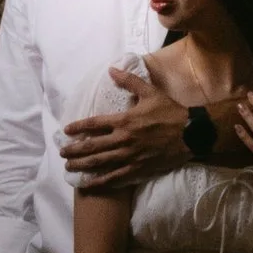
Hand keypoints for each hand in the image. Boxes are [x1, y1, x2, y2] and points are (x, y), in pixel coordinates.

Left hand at [62, 66, 186, 192]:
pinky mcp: (137, 168)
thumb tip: (111, 69)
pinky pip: (115, 177)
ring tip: (69, 167)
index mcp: (124, 120)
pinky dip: (100, 180)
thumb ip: (129, 81)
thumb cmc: (170, 111)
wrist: (190, 134)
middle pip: (92, 146)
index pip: (94, 124)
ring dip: (82, 165)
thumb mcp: (150, 92)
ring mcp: (129, 156)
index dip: (78, 127)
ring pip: (100, 163)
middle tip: (62, 153)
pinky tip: (89, 183)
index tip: (66, 131)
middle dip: (74, 150)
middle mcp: (123, 139)